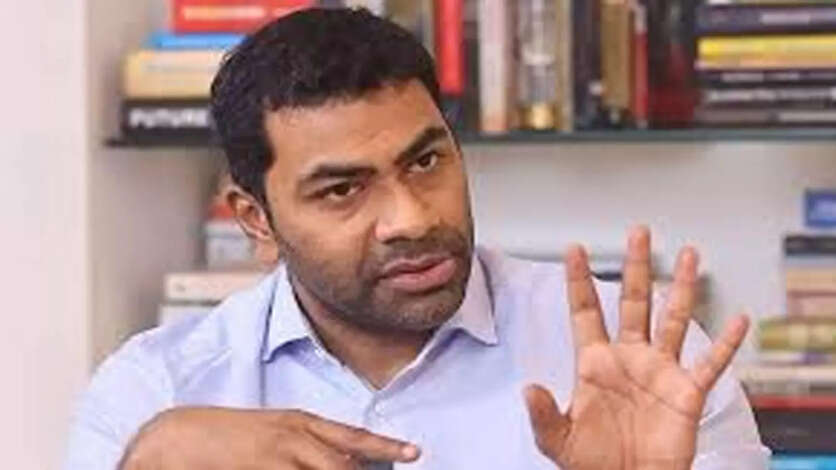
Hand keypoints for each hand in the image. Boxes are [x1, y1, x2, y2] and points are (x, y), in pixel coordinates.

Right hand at [119, 407, 419, 469]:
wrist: (180, 437)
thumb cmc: (232, 435)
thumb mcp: (276, 431)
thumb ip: (310, 445)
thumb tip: (347, 463)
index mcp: (300, 424)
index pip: (352, 436)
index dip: (386, 445)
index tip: (414, 452)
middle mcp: (292, 438)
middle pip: (343, 466)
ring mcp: (274, 459)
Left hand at [524, 226, 748, 469]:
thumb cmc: (593, 465)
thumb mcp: (558, 441)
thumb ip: (543, 414)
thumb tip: (528, 388)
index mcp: (596, 363)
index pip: (585, 311)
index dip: (579, 280)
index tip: (572, 248)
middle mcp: (629, 358)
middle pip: (633, 301)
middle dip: (635, 266)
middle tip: (638, 232)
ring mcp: (660, 371)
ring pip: (673, 319)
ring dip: (681, 287)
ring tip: (687, 254)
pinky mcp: (687, 392)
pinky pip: (711, 363)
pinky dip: (726, 342)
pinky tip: (738, 319)